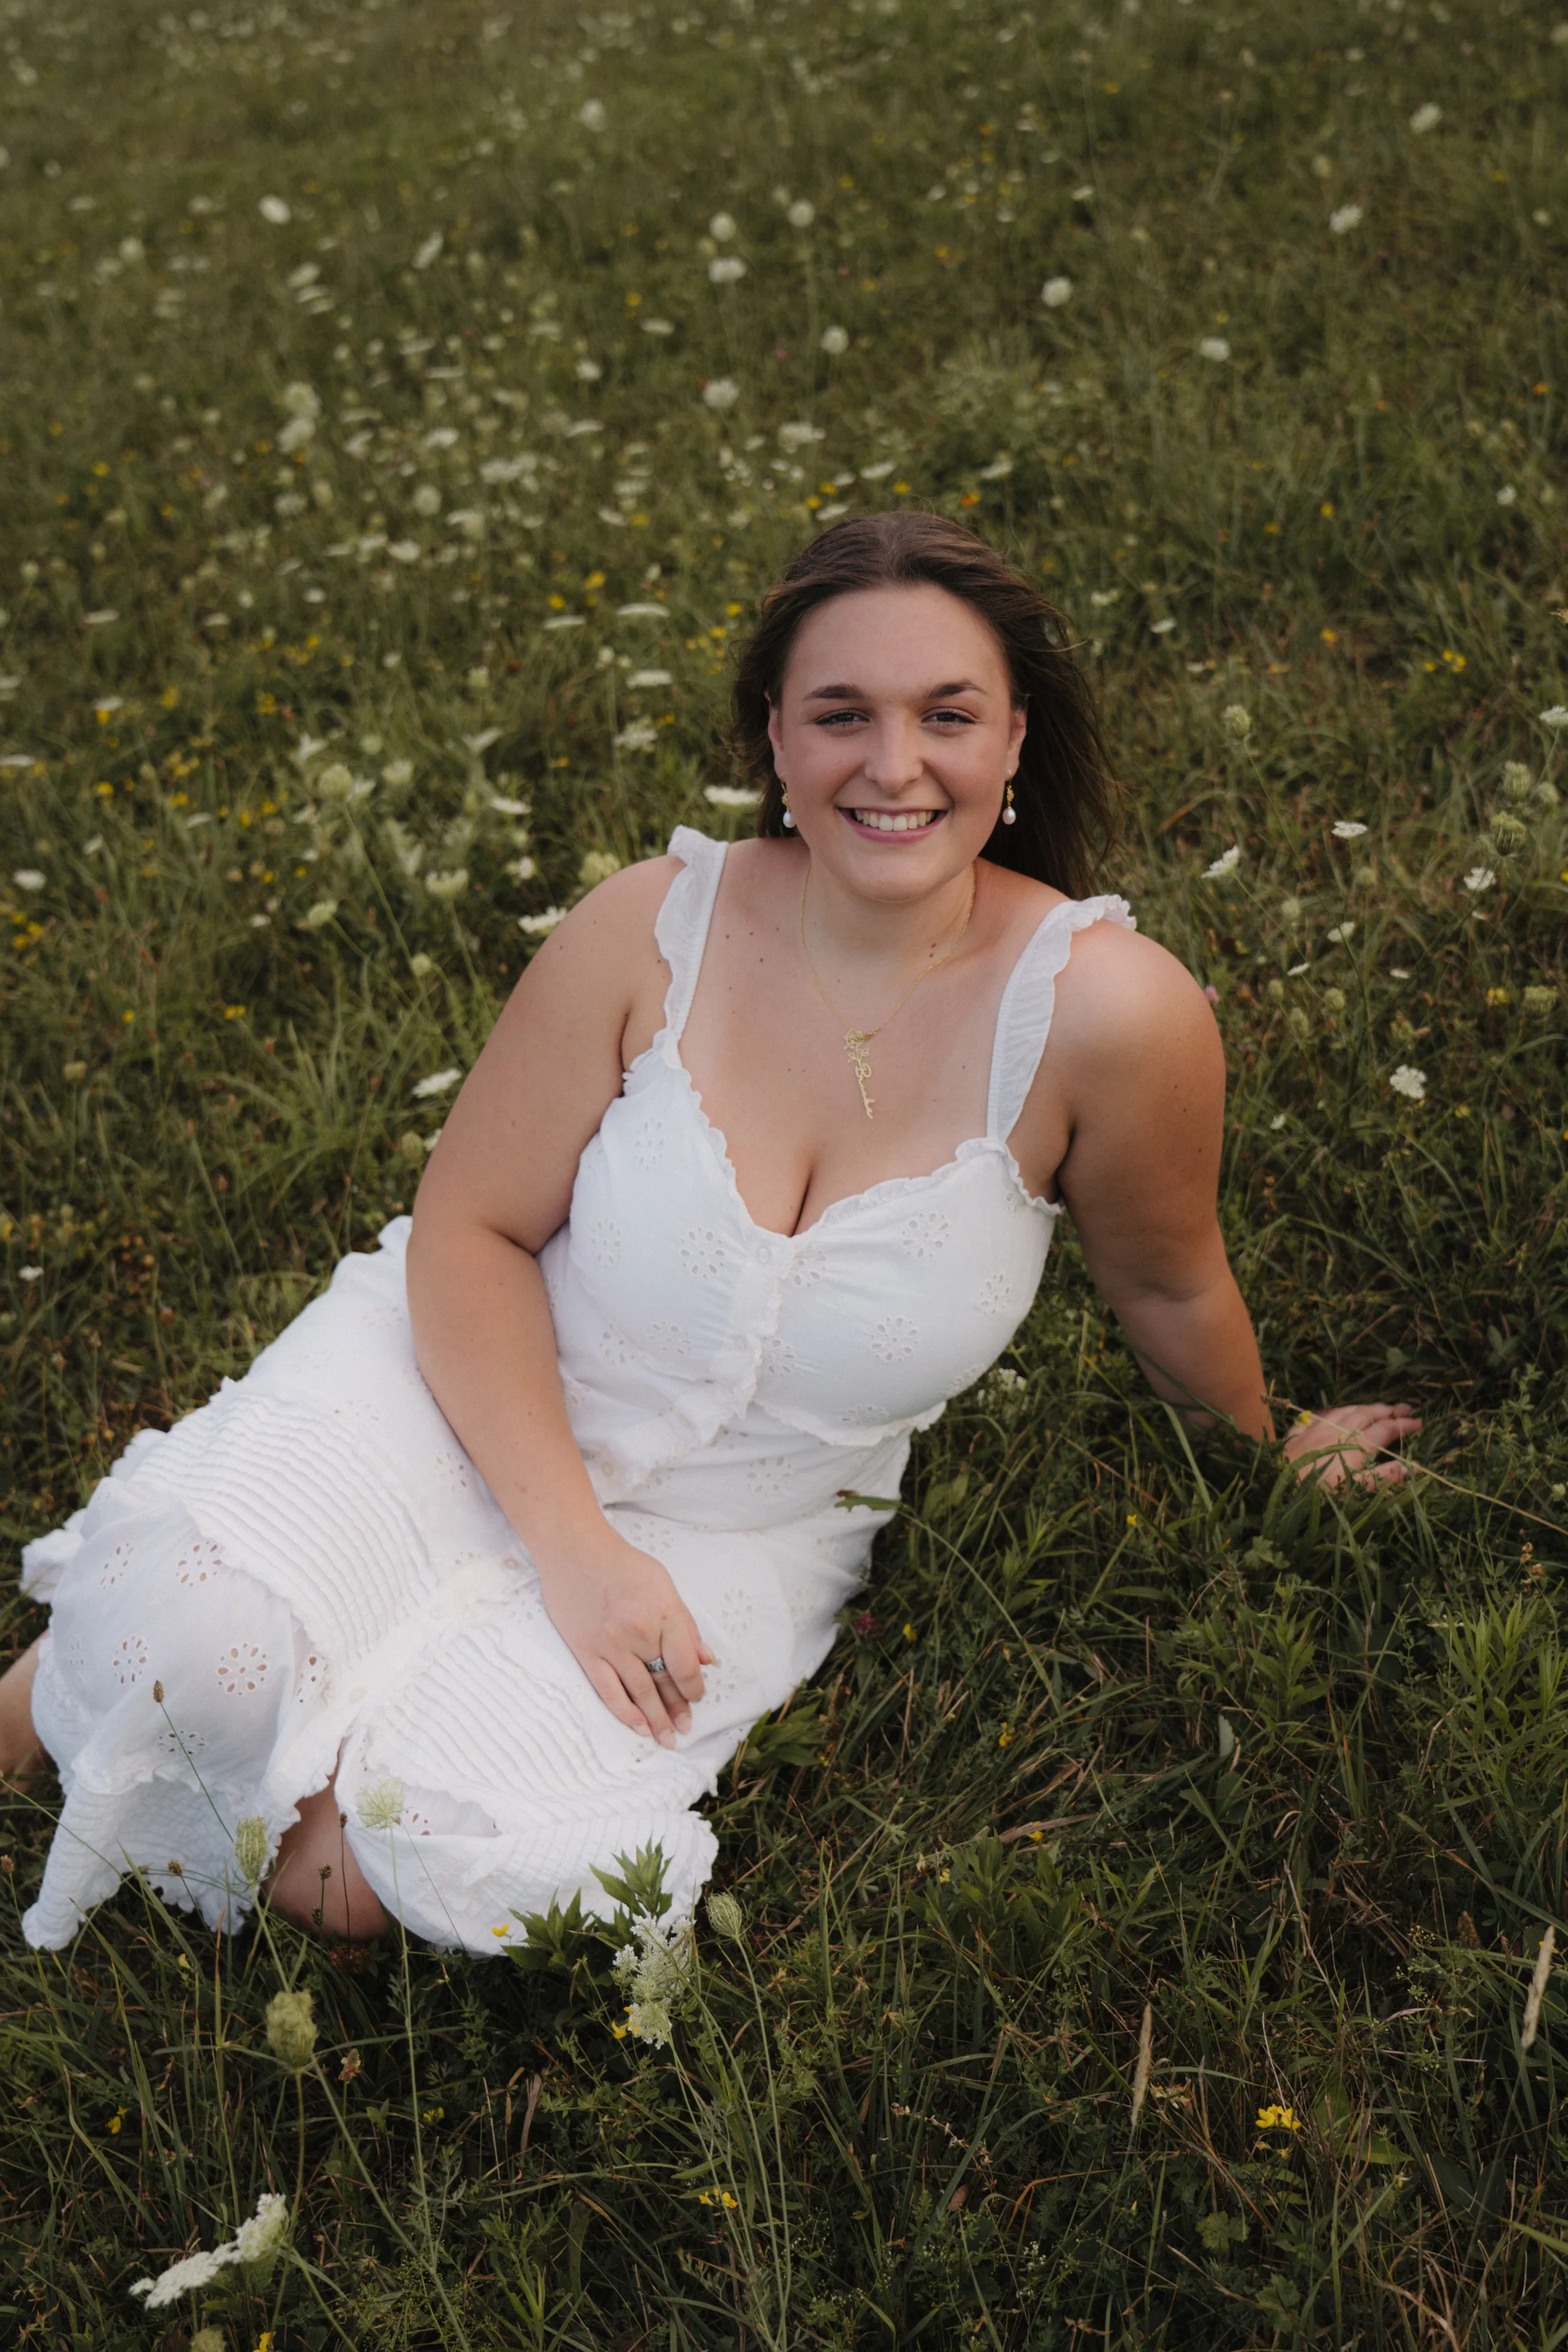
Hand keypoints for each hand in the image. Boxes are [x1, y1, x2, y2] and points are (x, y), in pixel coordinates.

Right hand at [535, 1531, 715, 1747]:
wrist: (575, 1551)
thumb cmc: (624, 1565)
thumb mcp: (665, 1586)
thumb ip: (686, 1626)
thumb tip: (706, 1660)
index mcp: (663, 1614)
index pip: (685, 1664)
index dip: (694, 1686)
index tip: (697, 1697)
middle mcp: (639, 1633)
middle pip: (663, 1681)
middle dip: (677, 1709)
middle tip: (685, 1729)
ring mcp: (610, 1645)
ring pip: (638, 1692)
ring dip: (655, 1719)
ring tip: (667, 1739)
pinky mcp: (586, 1652)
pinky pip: (608, 1690)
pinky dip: (624, 1712)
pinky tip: (638, 1726)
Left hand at [1281, 1400, 1422, 1489]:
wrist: (1270, 1489)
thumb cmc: (1316, 1495)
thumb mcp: (1356, 1490)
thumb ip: (1385, 1477)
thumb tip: (1413, 1467)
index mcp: (1355, 1444)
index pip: (1385, 1429)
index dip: (1403, 1425)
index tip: (1420, 1422)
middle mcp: (1336, 1431)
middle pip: (1366, 1414)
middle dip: (1387, 1410)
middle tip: (1405, 1408)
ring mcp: (1314, 1429)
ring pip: (1344, 1410)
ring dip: (1363, 1407)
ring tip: (1376, 1407)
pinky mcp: (1295, 1434)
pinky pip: (1319, 1415)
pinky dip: (1334, 1412)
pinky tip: (1334, 1413)